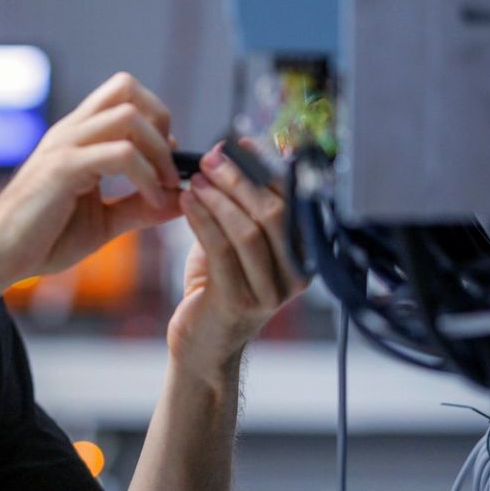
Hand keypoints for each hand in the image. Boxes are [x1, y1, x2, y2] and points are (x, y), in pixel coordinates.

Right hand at [0, 72, 185, 287]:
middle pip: (126, 87)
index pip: (123, 95)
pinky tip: (152, 201)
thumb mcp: (104, 221)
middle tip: (168, 165)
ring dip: (159, 151)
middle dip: (160, 121)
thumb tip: (181, 198)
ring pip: (129, 115)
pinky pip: (121, 154)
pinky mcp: (63, 168)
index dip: (156, 121)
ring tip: (164, 188)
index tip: (167, 164)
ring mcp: (65, 145)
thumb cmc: (43, 239)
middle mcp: (71, 131)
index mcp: (77, 137)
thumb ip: (140, 206)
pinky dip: (148, 176)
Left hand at [168, 139, 308, 374]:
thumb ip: (241, 208)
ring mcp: (270, 293)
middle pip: (273, 214)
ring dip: (218, 199)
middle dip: (239, 180)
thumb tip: (230, 155)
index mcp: (303, 256)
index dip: (266, 168)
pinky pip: (221, 250)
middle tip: (210, 160)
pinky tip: (186, 202)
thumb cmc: (217, 288)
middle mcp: (295, 275)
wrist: (202, 346)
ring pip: (248, 231)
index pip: (292, 201)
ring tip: (194, 180)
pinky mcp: (238, 303)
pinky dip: (203, 220)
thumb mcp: (235, 244)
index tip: (239, 144)